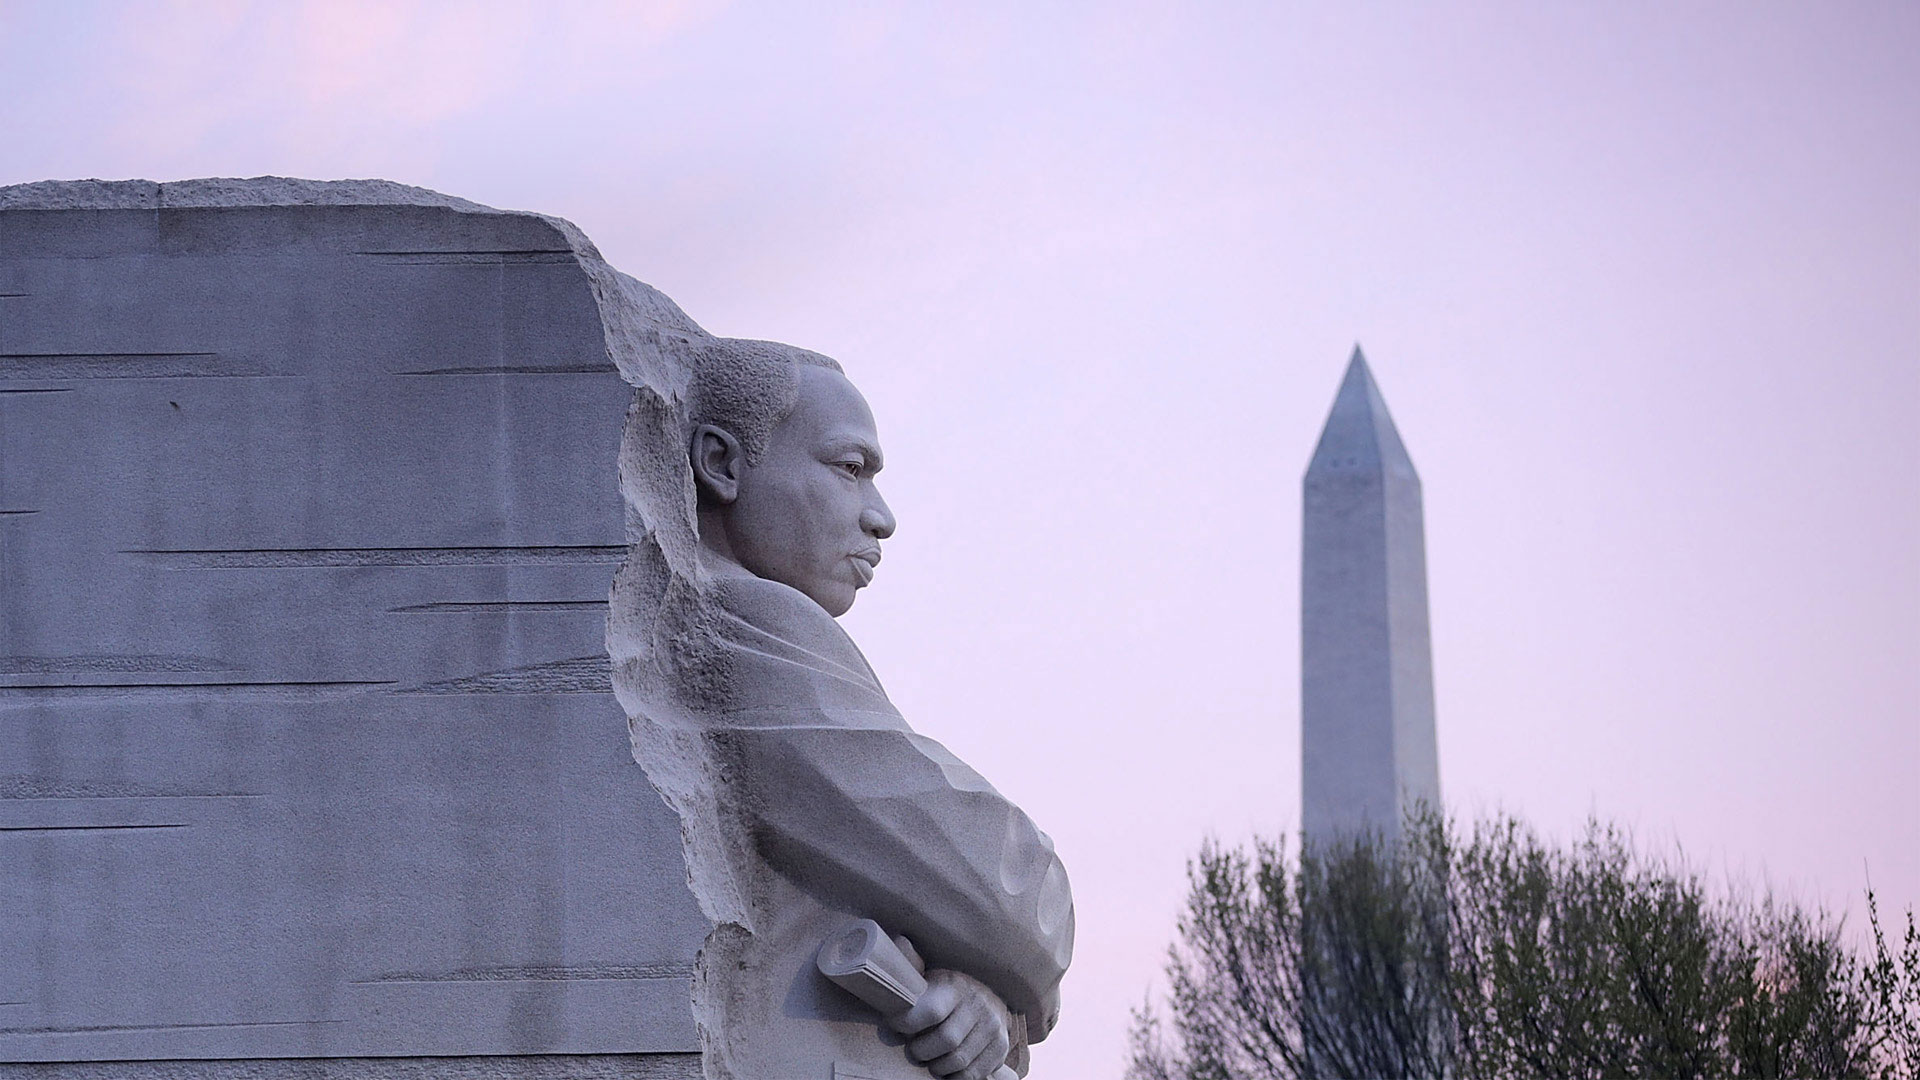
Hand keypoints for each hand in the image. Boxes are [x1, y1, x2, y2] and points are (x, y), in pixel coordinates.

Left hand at [885, 968, 1012, 1079]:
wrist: (989, 991)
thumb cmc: (947, 987)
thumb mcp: (929, 971)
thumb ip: (910, 963)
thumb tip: (897, 942)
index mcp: (955, 985)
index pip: (930, 1011)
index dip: (906, 1023)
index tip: (895, 1024)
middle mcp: (979, 1005)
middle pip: (945, 1042)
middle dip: (922, 1050)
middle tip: (914, 1048)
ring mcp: (993, 1027)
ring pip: (959, 1062)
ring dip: (938, 1066)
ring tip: (931, 1059)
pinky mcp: (1001, 1047)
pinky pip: (975, 1074)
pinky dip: (957, 1077)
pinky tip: (949, 1068)